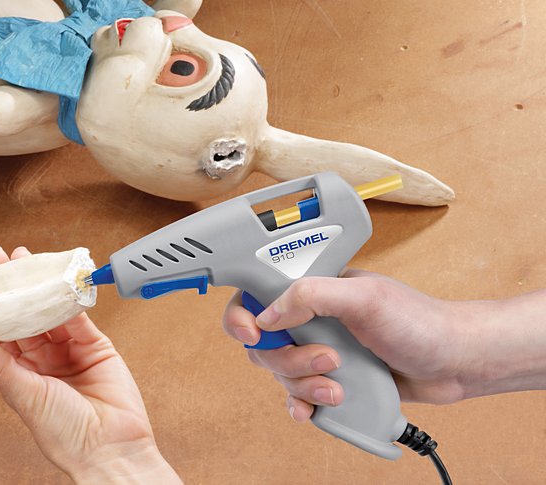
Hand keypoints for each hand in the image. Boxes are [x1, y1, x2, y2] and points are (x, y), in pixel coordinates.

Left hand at [0, 246, 180, 483]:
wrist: (111, 447)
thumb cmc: (64, 433)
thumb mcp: (24, 395)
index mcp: (17, 373)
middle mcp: (40, 359)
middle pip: (19, 315)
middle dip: (7, 286)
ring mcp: (67, 350)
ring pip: (47, 310)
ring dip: (35, 285)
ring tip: (21, 258)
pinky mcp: (94, 344)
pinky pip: (78, 314)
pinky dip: (67, 295)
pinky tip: (55, 276)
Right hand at [222, 270, 466, 421]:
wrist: (454, 363)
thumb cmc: (419, 322)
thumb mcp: (365, 298)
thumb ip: (312, 296)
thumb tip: (267, 315)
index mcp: (314, 288)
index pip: (257, 295)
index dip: (244, 316)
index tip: (252, 334)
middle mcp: (311, 319)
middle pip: (265, 343)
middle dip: (289, 359)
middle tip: (328, 360)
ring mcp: (320, 350)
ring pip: (281, 373)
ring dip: (303, 385)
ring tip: (339, 386)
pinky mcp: (331, 379)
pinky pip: (298, 396)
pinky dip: (302, 405)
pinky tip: (314, 410)